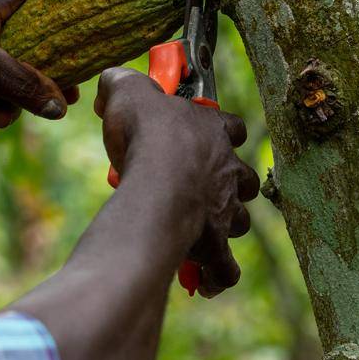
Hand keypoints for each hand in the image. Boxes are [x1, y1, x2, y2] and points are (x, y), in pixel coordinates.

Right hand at [93, 67, 258, 296]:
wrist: (158, 184)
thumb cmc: (148, 136)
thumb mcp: (129, 93)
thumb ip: (124, 83)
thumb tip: (114, 79)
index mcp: (215, 132)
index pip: (232, 127)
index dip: (222, 130)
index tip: (206, 133)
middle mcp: (229, 172)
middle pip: (243, 179)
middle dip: (229, 185)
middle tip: (201, 187)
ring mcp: (225, 210)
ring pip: (238, 221)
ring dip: (223, 226)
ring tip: (200, 231)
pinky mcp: (215, 244)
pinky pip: (223, 267)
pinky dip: (216, 275)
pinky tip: (204, 280)